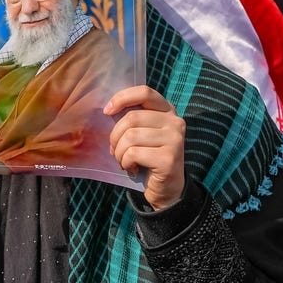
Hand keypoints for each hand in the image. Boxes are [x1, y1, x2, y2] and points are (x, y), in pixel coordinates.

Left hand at [105, 86, 186, 210]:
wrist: (166, 189)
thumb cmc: (148, 158)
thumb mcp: (142, 134)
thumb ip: (132, 120)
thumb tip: (107, 111)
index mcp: (168, 111)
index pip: (144, 92)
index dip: (122, 98)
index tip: (107, 111)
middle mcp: (175, 122)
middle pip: (131, 118)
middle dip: (115, 137)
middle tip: (115, 151)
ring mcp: (175, 139)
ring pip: (130, 137)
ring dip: (119, 153)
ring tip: (125, 161)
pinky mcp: (169, 158)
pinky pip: (133, 154)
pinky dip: (126, 163)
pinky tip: (133, 169)